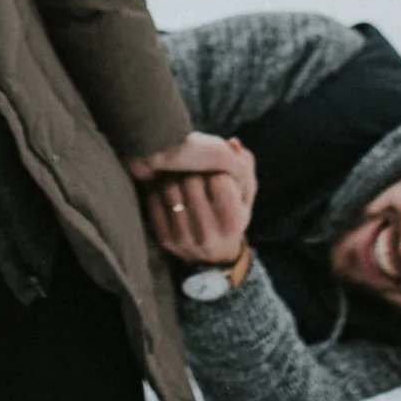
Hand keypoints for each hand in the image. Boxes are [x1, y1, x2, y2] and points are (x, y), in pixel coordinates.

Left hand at [128, 132, 255, 265]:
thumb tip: (232, 143)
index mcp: (233, 222)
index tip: (214, 174)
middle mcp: (209, 234)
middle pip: (191, 181)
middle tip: (194, 172)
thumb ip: (244, 168)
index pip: (219, 179)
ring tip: (180, 179)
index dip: (216, 171)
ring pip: (170, 189)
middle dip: (193, 171)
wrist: (214, 258)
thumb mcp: (246, 197)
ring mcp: (184, 238)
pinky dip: (158, 191)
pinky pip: (154, 201)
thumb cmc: (231, 216)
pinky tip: (167, 191)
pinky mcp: (165, 239)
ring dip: (173, 178)